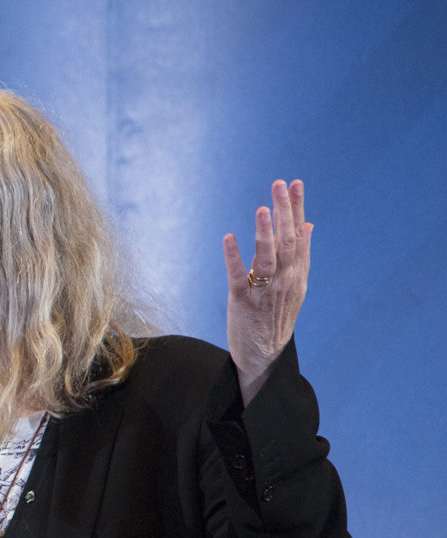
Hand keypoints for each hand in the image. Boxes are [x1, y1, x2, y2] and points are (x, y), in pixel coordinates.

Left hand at [223, 179, 311, 403]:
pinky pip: (238, 277)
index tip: (295, 183)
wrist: (265, 354)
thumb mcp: (295, 284)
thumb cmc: (277, 315)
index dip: (297, 208)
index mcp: (298, 273)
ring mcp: (265, 291)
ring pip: (267, 258)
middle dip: (284, 211)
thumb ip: (300, 254)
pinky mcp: (243, 302)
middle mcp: (285, 280)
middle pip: (287, 241)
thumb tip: (307, 223)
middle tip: (280, 185)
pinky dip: (234, 257)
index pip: (299, 234)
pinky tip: (229, 238)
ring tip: (263, 209)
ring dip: (265, 233)